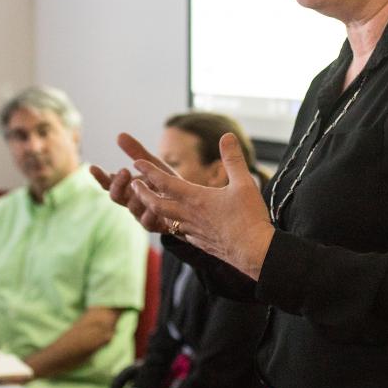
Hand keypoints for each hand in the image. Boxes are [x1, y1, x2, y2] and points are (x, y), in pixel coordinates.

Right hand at [91, 133, 179, 233]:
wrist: (189, 203)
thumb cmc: (167, 182)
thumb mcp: (153, 164)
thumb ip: (136, 152)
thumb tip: (119, 135)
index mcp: (127, 187)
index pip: (109, 183)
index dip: (100, 176)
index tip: (92, 167)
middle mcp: (130, 201)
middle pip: (116, 196)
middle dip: (118, 184)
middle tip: (125, 171)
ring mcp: (140, 214)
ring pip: (131, 208)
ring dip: (136, 195)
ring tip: (145, 184)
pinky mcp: (153, 225)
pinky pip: (147, 222)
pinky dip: (149, 213)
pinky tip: (153, 205)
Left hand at [131, 133, 274, 279]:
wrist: (254, 252)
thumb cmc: (249, 217)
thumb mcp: (244, 183)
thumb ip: (233, 158)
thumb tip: (227, 135)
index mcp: (196, 198)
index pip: (165, 182)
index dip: (149, 171)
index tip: (136, 162)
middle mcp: (189, 215)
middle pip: (156, 203)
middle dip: (142, 193)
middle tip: (132, 185)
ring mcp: (192, 230)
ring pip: (165, 219)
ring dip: (154, 209)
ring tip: (149, 203)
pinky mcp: (199, 242)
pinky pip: (179, 232)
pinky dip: (172, 224)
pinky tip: (175, 224)